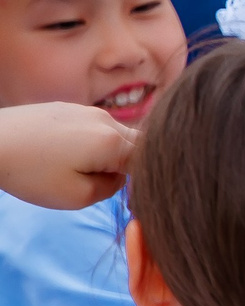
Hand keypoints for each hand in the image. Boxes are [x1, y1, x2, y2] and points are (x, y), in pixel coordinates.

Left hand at [0, 102, 135, 207]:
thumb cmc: (31, 173)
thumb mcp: (78, 197)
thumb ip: (112, 188)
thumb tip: (119, 176)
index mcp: (113, 142)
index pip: (151, 163)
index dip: (146, 182)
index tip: (128, 195)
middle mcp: (106, 120)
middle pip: (138, 146)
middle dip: (130, 166)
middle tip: (102, 183)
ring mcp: (86, 110)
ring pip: (117, 135)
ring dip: (110, 154)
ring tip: (79, 169)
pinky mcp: (68, 108)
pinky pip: (96, 128)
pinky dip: (93, 143)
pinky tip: (67, 154)